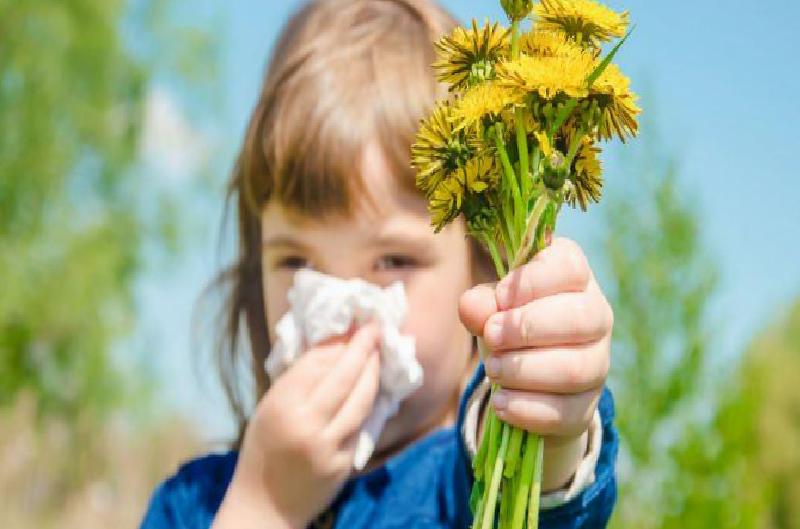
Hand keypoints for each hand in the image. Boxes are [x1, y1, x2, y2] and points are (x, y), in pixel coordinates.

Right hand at [214, 323, 381, 528]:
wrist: (264, 506)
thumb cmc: (263, 451)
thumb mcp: (268, 410)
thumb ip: (296, 382)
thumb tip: (331, 348)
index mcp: (280, 405)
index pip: (316, 363)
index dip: (338, 342)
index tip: (353, 326)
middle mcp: (305, 423)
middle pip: (343, 375)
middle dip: (363, 347)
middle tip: (376, 328)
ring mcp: (327, 445)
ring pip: (360, 399)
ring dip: (373, 373)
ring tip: (378, 354)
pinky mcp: (343, 464)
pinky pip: (361, 426)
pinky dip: (368, 405)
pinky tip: (374, 390)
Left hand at [459, 237, 611, 487]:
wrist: (524, 378)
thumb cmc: (509, 324)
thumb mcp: (491, 307)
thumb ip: (480, 302)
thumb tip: (471, 306)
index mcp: (574, 277)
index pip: (570, 267)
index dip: (532, 282)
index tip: (500, 297)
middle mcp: (596, 315)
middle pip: (582, 317)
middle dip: (528, 327)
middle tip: (491, 335)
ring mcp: (598, 362)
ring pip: (575, 369)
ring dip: (524, 370)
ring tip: (493, 369)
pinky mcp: (587, 404)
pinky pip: (566, 411)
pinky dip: (527, 408)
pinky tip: (501, 402)